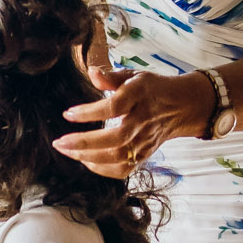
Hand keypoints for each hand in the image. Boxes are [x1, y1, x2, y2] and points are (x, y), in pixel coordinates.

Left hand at [53, 65, 213, 176]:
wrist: (183, 107)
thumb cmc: (153, 89)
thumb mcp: (134, 76)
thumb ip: (111, 77)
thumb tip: (91, 72)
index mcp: (139, 97)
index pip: (113, 108)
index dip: (89, 113)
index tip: (67, 114)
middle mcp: (143, 121)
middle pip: (114, 138)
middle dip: (83, 143)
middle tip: (59, 142)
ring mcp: (145, 141)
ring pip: (117, 156)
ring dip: (88, 157)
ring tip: (66, 150)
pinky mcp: (145, 154)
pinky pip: (124, 169)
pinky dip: (103, 170)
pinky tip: (85, 161)